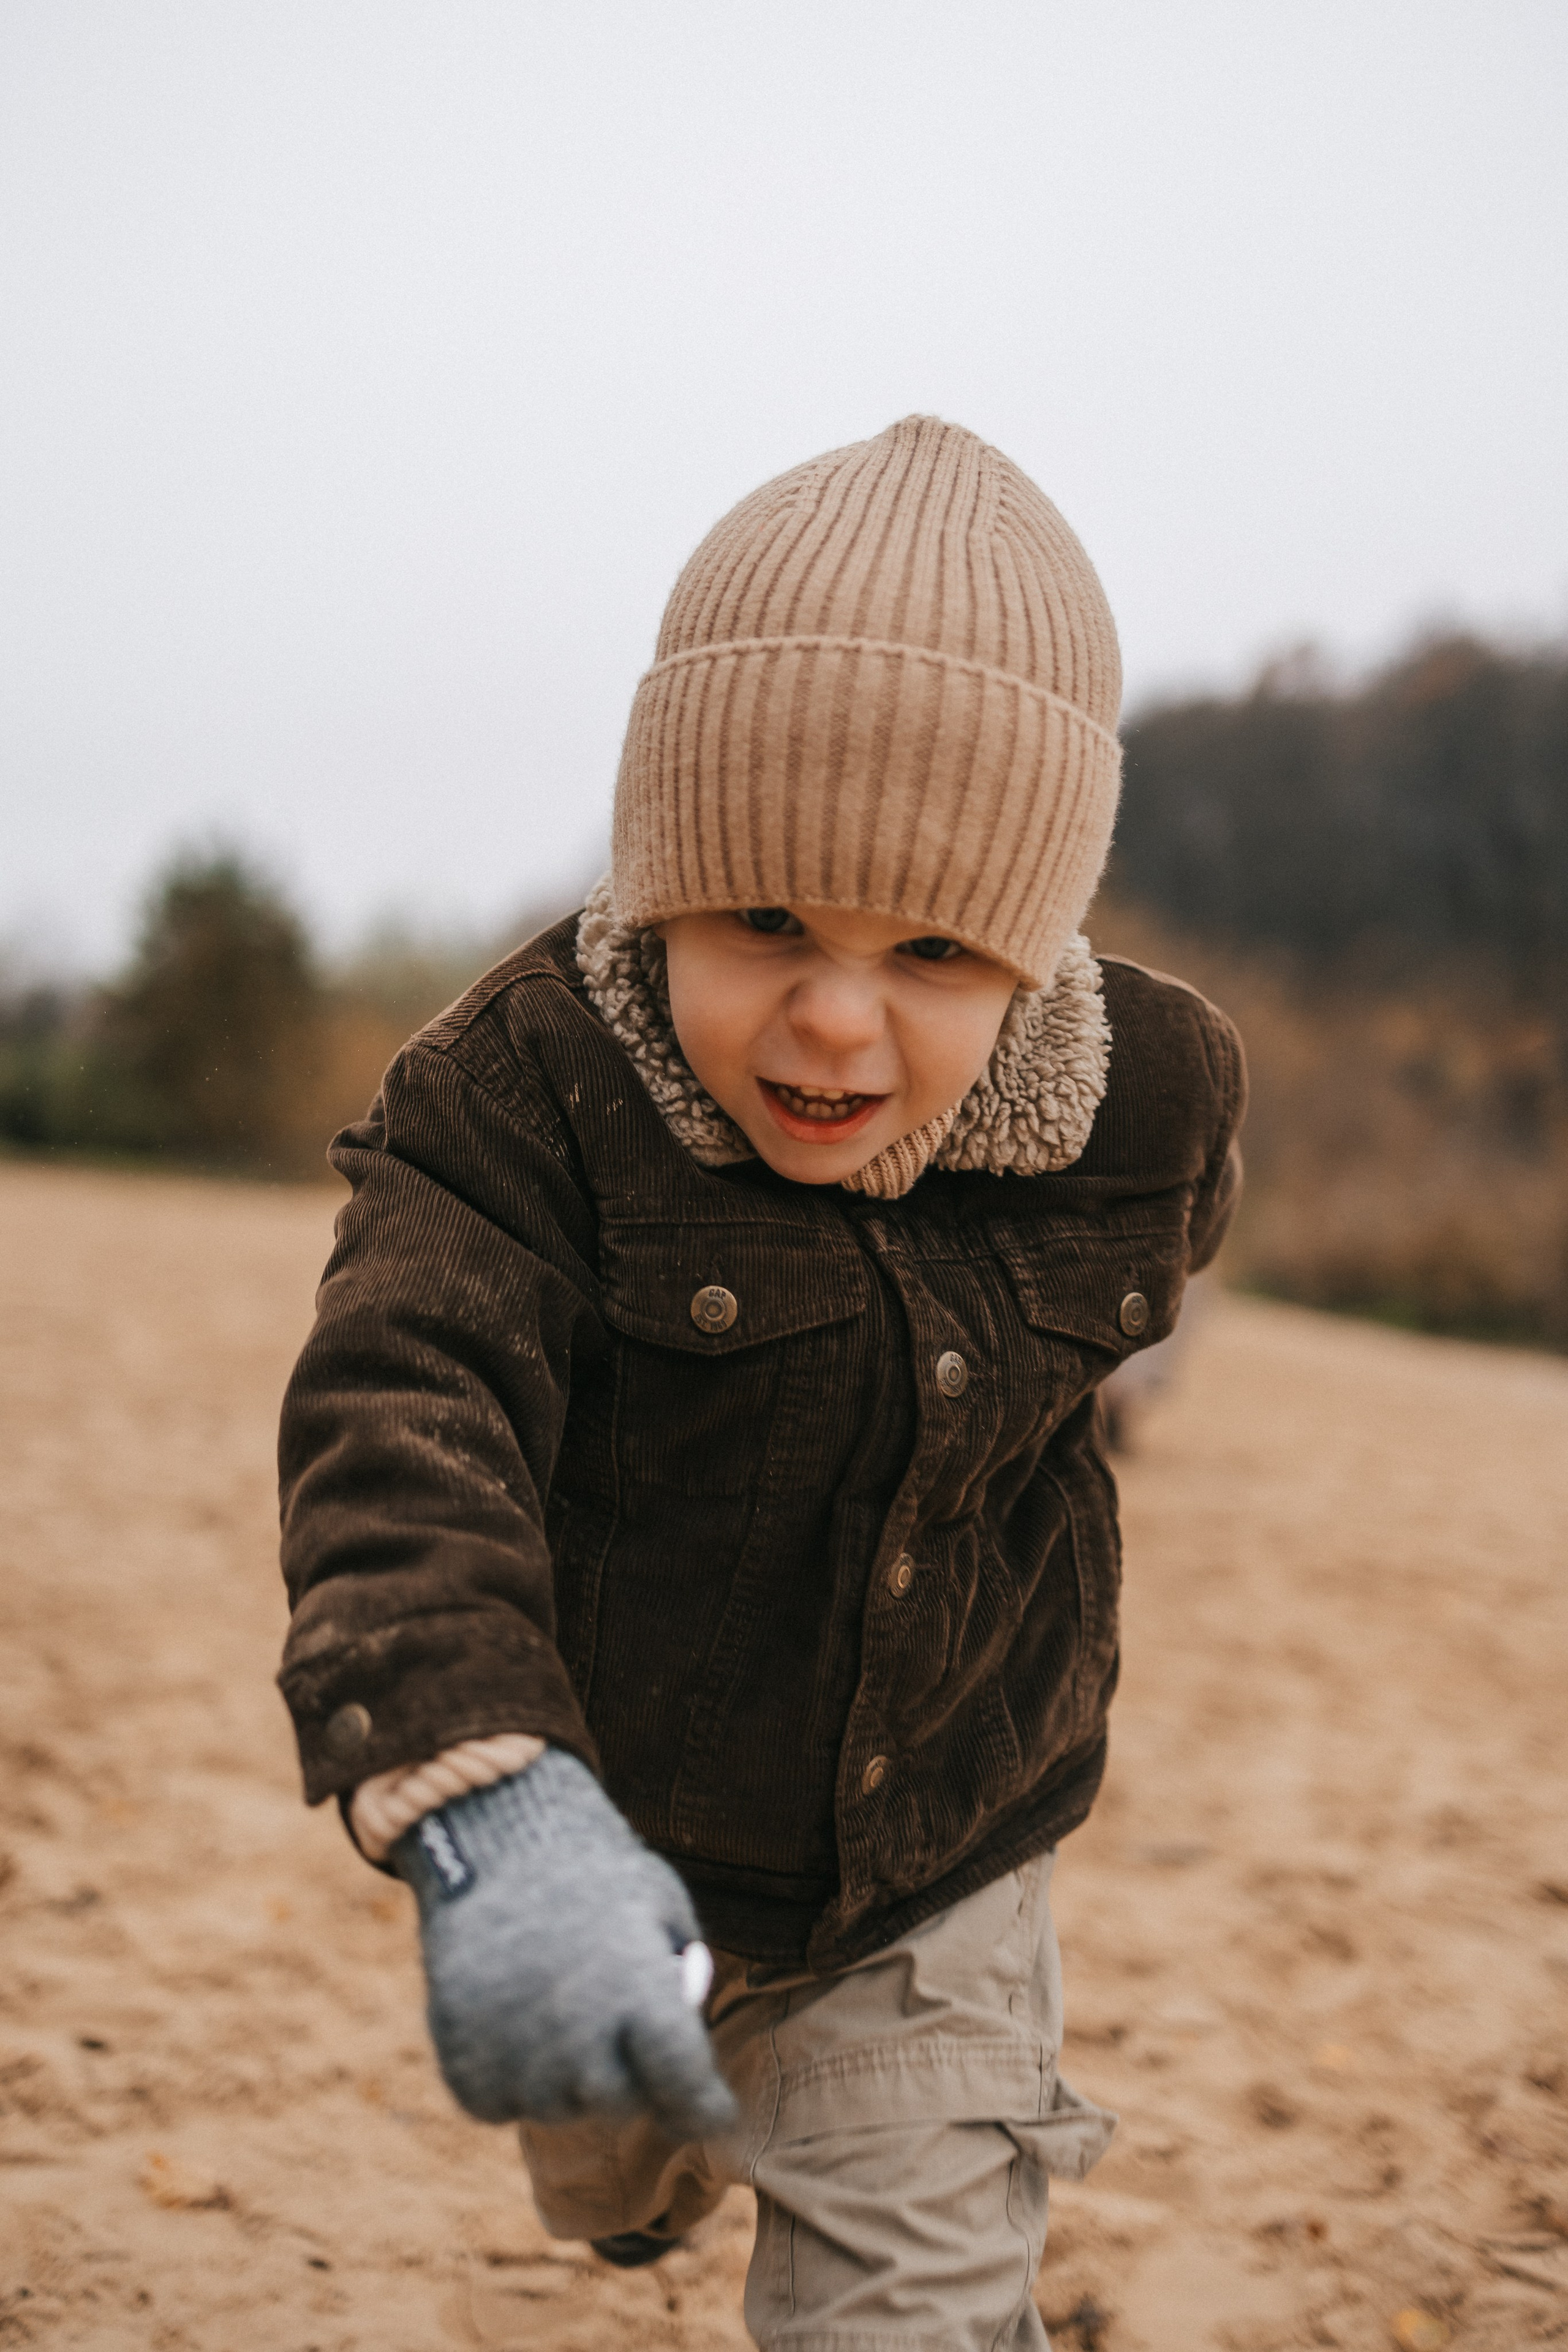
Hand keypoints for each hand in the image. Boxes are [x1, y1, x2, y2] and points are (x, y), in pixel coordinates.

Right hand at [393, 1748, 737, 2134]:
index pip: (685, 2088)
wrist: (491, 1838)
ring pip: (558, 2107)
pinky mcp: (463, 2062)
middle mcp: (579, 2036)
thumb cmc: (589, 1870)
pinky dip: (510, 2075)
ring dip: (567, 2075)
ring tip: (556, 2002)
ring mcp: (515, 2055)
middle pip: (620, 2102)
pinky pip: (499, 2103)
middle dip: (629, 2073)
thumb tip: (683, 2044)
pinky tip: (512, 2015)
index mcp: (639, 1993)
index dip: (703, 2108)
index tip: (712, 2111)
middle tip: (612, 2018)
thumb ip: (677, 1981)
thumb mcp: (659, 1906)